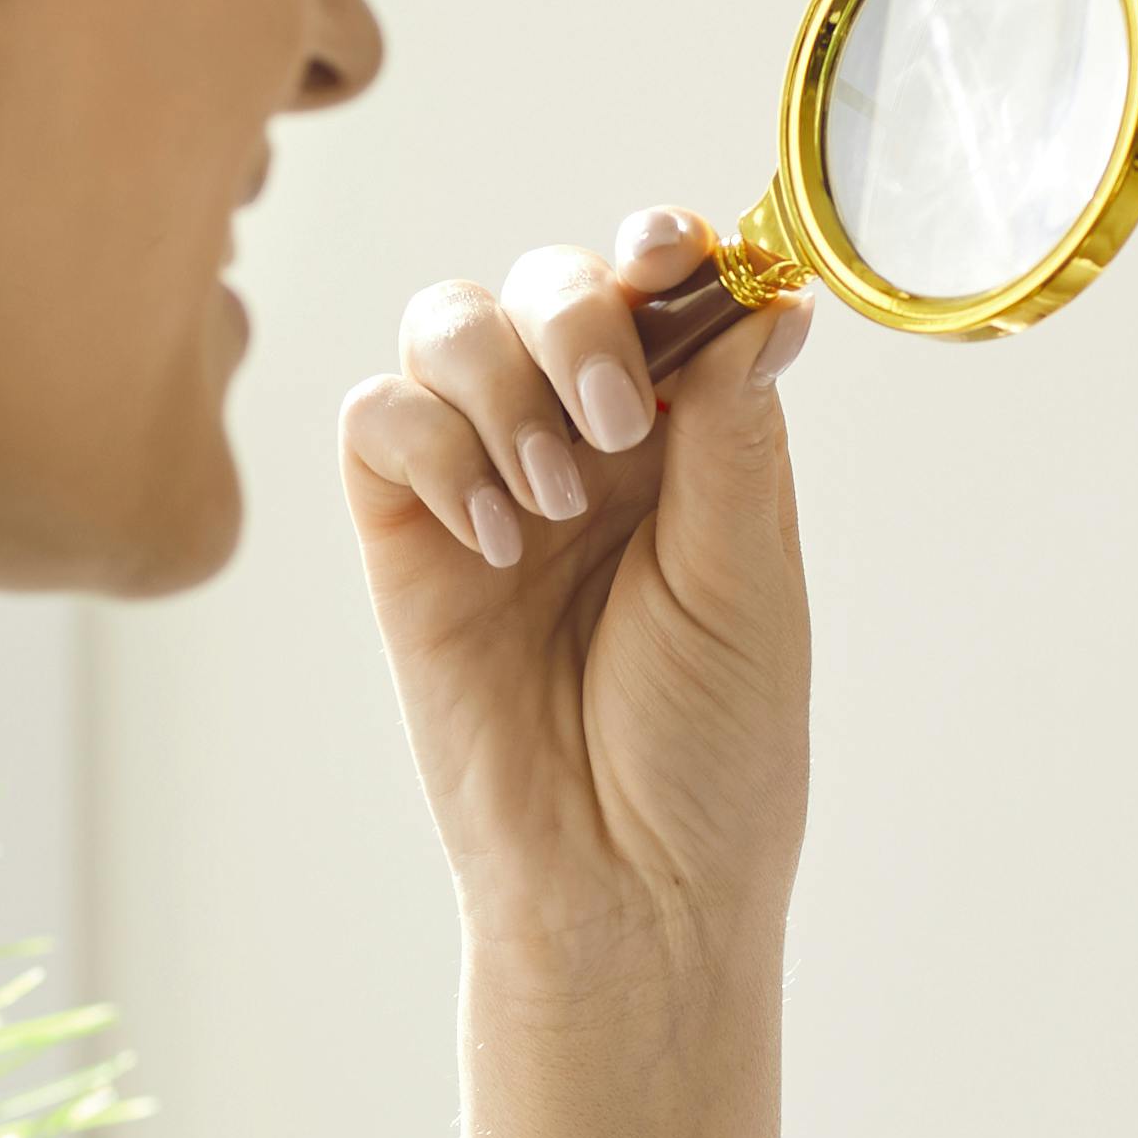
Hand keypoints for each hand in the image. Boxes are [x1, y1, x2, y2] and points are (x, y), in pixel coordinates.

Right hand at [335, 209, 811, 982]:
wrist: (624, 889)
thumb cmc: (709, 755)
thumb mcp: (747, 578)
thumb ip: (733, 429)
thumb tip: (760, 293)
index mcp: (687, 443)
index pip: (660, 293)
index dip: (657, 248)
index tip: (670, 254)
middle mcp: (583, 446)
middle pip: (546, 284)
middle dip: (575, 317)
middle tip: (613, 419)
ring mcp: (485, 485)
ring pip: (447, 323)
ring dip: (502, 378)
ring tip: (550, 498)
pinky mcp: (402, 540)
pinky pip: (376, 419)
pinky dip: (430, 446)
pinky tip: (492, 539)